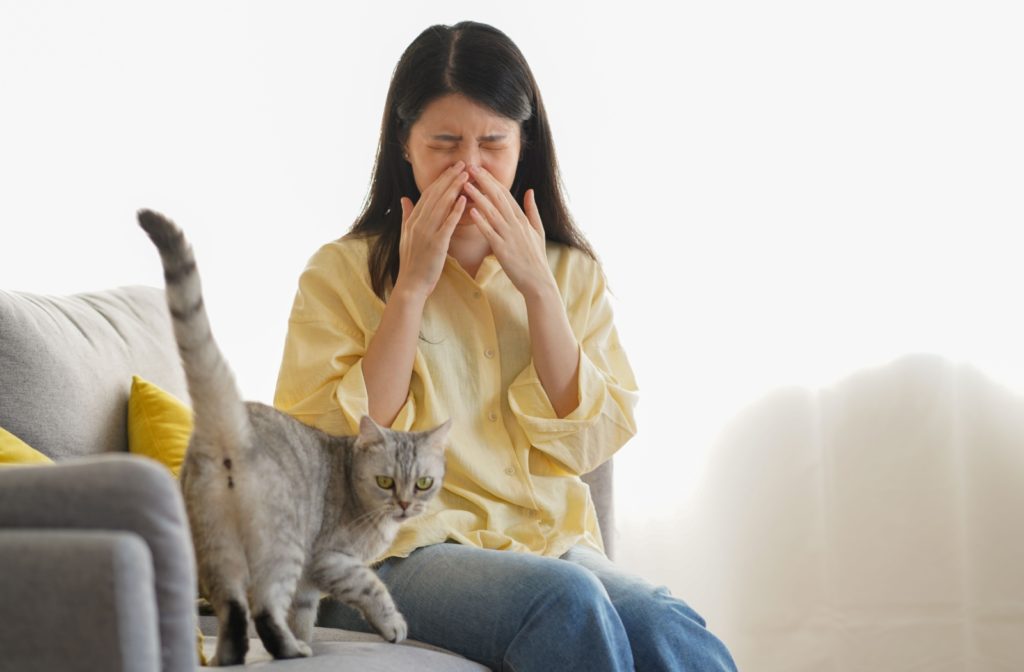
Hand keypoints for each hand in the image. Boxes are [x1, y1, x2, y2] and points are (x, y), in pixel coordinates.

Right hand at [394, 161, 469, 299]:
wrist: (411, 284)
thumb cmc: (412, 262)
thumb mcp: (406, 236)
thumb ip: (406, 216)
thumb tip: (404, 198)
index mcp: (412, 220)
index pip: (427, 194)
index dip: (440, 180)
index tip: (452, 169)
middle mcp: (418, 223)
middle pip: (435, 195)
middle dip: (449, 178)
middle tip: (463, 165)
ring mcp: (426, 232)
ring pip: (441, 205)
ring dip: (454, 188)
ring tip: (467, 176)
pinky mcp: (436, 244)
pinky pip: (447, 223)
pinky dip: (456, 210)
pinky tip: (464, 199)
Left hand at [463, 165, 554, 298]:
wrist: (538, 281)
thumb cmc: (536, 257)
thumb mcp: (538, 230)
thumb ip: (532, 210)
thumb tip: (530, 191)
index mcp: (522, 219)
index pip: (505, 194)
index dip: (492, 180)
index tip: (480, 169)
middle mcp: (516, 224)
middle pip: (497, 198)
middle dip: (483, 181)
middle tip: (470, 168)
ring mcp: (509, 236)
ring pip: (491, 212)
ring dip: (478, 197)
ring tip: (465, 185)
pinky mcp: (502, 250)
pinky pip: (490, 233)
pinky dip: (481, 221)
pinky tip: (470, 211)